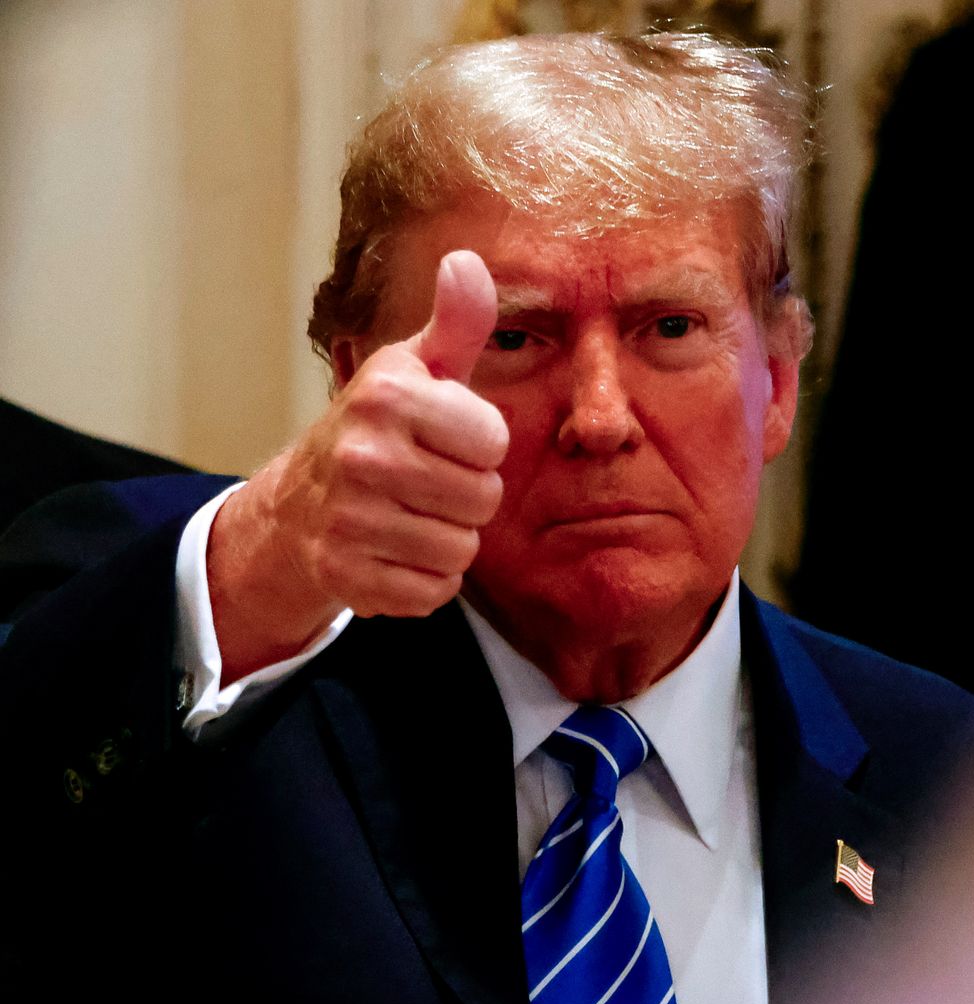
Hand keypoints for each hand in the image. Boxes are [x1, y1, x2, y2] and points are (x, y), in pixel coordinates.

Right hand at [208, 251, 508, 679]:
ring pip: (461, 550)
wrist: (297, 506)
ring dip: (446, 539)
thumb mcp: (418, 368)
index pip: (493, 442)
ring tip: (409, 514)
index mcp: (387, 397)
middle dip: (466, 496)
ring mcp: (349, 519)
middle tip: (424, 481)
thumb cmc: (378, 428)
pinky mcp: (346, 576)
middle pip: (483, 500)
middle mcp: (362, 455)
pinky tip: (393, 551)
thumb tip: (468, 260)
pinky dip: (423, 579)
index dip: (478, 445)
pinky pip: (433, 591)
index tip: (443, 438)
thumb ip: (457, 321)